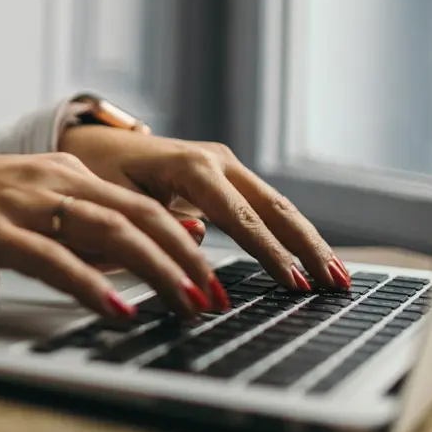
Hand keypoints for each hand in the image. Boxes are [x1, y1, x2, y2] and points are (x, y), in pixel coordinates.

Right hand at [0, 153, 225, 319]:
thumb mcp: (46, 211)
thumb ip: (98, 228)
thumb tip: (172, 241)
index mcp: (70, 174)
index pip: (143, 204)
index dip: (186, 241)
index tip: (215, 277)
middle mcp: (53, 181)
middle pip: (137, 214)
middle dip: (183, 258)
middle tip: (214, 297)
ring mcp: (23, 204)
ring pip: (106, 230)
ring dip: (154, 269)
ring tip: (183, 303)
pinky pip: (51, 259)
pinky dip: (91, 285)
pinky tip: (117, 310)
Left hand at [59, 126, 349, 291]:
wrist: (94, 145)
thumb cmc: (99, 174)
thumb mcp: (116, 200)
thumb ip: (156, 221)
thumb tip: (201, 239)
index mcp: (189, 166)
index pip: (239, 216)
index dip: (267, 252)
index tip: (291, 282)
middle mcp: (216, 160)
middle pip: (273, 208)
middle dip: (307, 248)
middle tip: (334, 286)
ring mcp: (226, 166)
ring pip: (278, 206)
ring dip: (308, 242)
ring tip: (337, 279)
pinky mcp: (227, 177)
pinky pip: (265, 207)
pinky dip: (291, 234)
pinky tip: (311, 261)